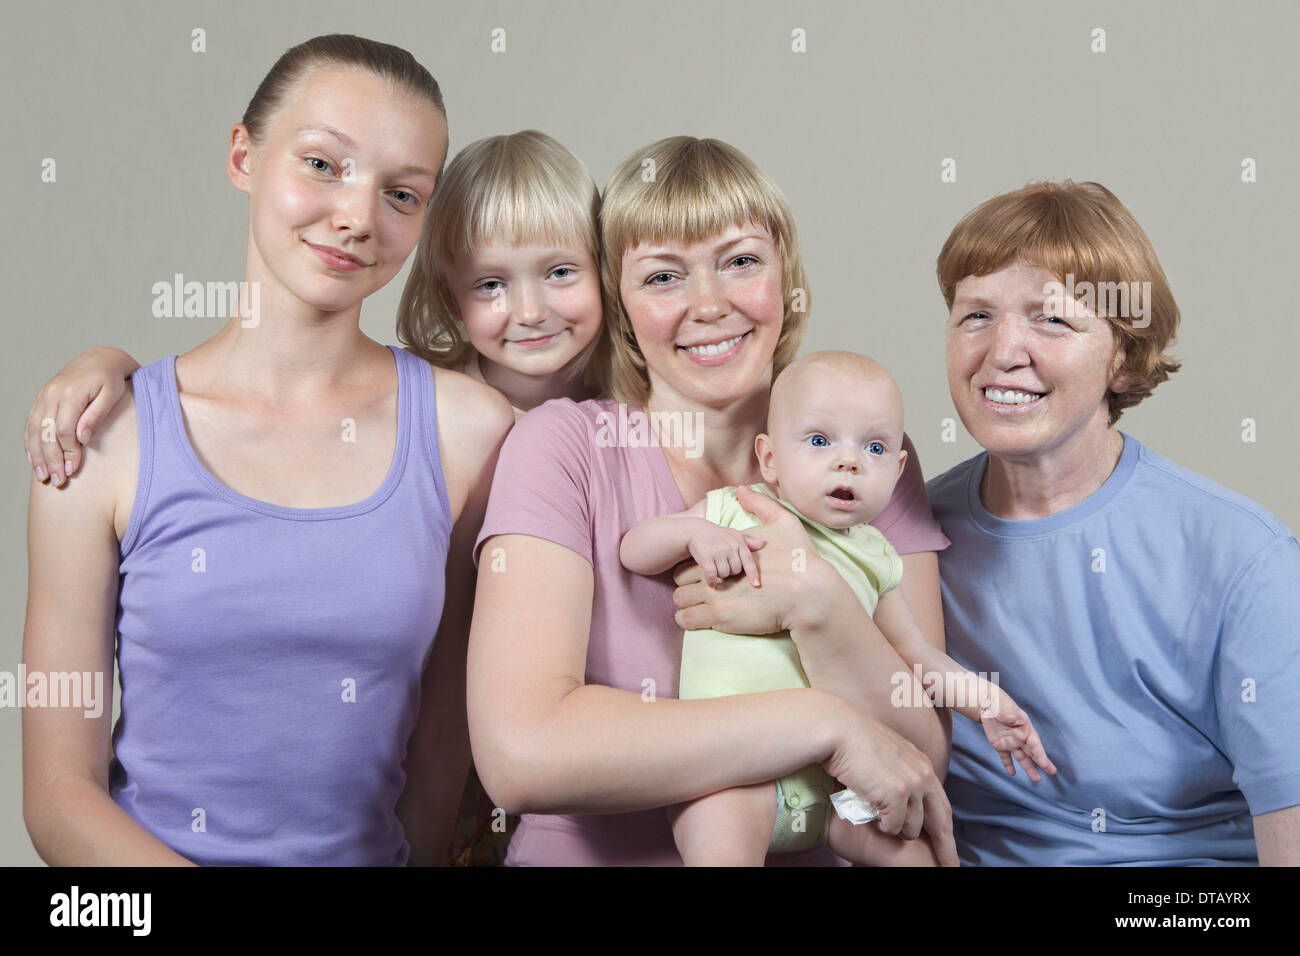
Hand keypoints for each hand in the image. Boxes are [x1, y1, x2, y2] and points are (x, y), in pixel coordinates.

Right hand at [24, 347, 133, 485]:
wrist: (101, 358)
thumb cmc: (112, 378)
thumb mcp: (112, 394)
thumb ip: (97, 415)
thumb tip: (83, 438)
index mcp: (70, 393)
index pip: (64, 430)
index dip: (67, 452)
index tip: (72, 470)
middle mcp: (52, 393)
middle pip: (46, 433)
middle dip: (50, 459)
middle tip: (57, 481)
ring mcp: (44, 395)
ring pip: (34, 429)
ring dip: (37, 455)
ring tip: (42, 476)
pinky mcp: (42, 397)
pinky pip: (31, 422)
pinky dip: (30, 441)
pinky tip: (32, 458)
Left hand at [672, 485, 821, 635]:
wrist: (810, 596)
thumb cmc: (800, 559)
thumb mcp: (785, 522)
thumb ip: (761, 504)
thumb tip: (741, 490)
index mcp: (725, 553)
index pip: (691, 559)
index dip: (697, 567)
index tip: (708, 574)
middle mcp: (716, 573)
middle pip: (679, 581)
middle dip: (687, 587)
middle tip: (701, 594)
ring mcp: (716, 597)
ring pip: (679, 602)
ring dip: (687, 605)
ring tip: (700, 608)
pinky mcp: (720, 619)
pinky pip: (686, 620)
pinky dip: (689, 620)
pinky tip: (702, 620)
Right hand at [687, 524, 764, 587]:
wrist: (696, 531)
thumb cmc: (718, 535)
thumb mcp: (734, 535)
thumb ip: (748, 542)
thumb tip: (763, 543)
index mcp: (739, 542)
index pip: (748, 561)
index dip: (753, 574)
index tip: (756, 585)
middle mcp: (730, 547)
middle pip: (736, 571)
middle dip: (730, 571)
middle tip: (723, 565)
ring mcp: (718, 552)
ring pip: (724, 574)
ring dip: (719, 575)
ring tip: (715, 567)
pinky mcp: (706, 557)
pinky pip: (712, 575)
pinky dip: (711, 581)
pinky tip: (710, 582)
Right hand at [824, 699, 958, 865]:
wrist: (838, 729)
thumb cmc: (853, 739)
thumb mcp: (887, 752)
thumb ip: (901, 770)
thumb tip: (902, 791)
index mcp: (922, 764)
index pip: (942, 805)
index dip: (946, 829)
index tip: (948, 847)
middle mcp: (922, 775)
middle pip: (940, 822)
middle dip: (945, 848)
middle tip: (950, 867)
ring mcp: (911, 785)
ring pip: (912, 827)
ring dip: (897, 829)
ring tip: (880, 818)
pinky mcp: (895, 795)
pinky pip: (893, 826)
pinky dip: (882, 826)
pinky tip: (870, 815)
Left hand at [979, 684, 1056, 781]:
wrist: (987, 703)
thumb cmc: (1000, 703)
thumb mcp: (1005, 707)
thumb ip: (1010, 714)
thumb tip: (1012, 719)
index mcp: (1025, 728)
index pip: (1035, 744)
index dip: (1040, 754)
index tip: (1045, 764)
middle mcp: (1020, 738)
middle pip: (1033, 753)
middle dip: (1042, 763)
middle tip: (1052, 772)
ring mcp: (1011, 742)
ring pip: (1022, 758)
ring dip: (1028, 768)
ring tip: (1036, 779)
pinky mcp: (1000, 745)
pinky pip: (1005, 758)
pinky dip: (1008, 765)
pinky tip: (1012, 774)